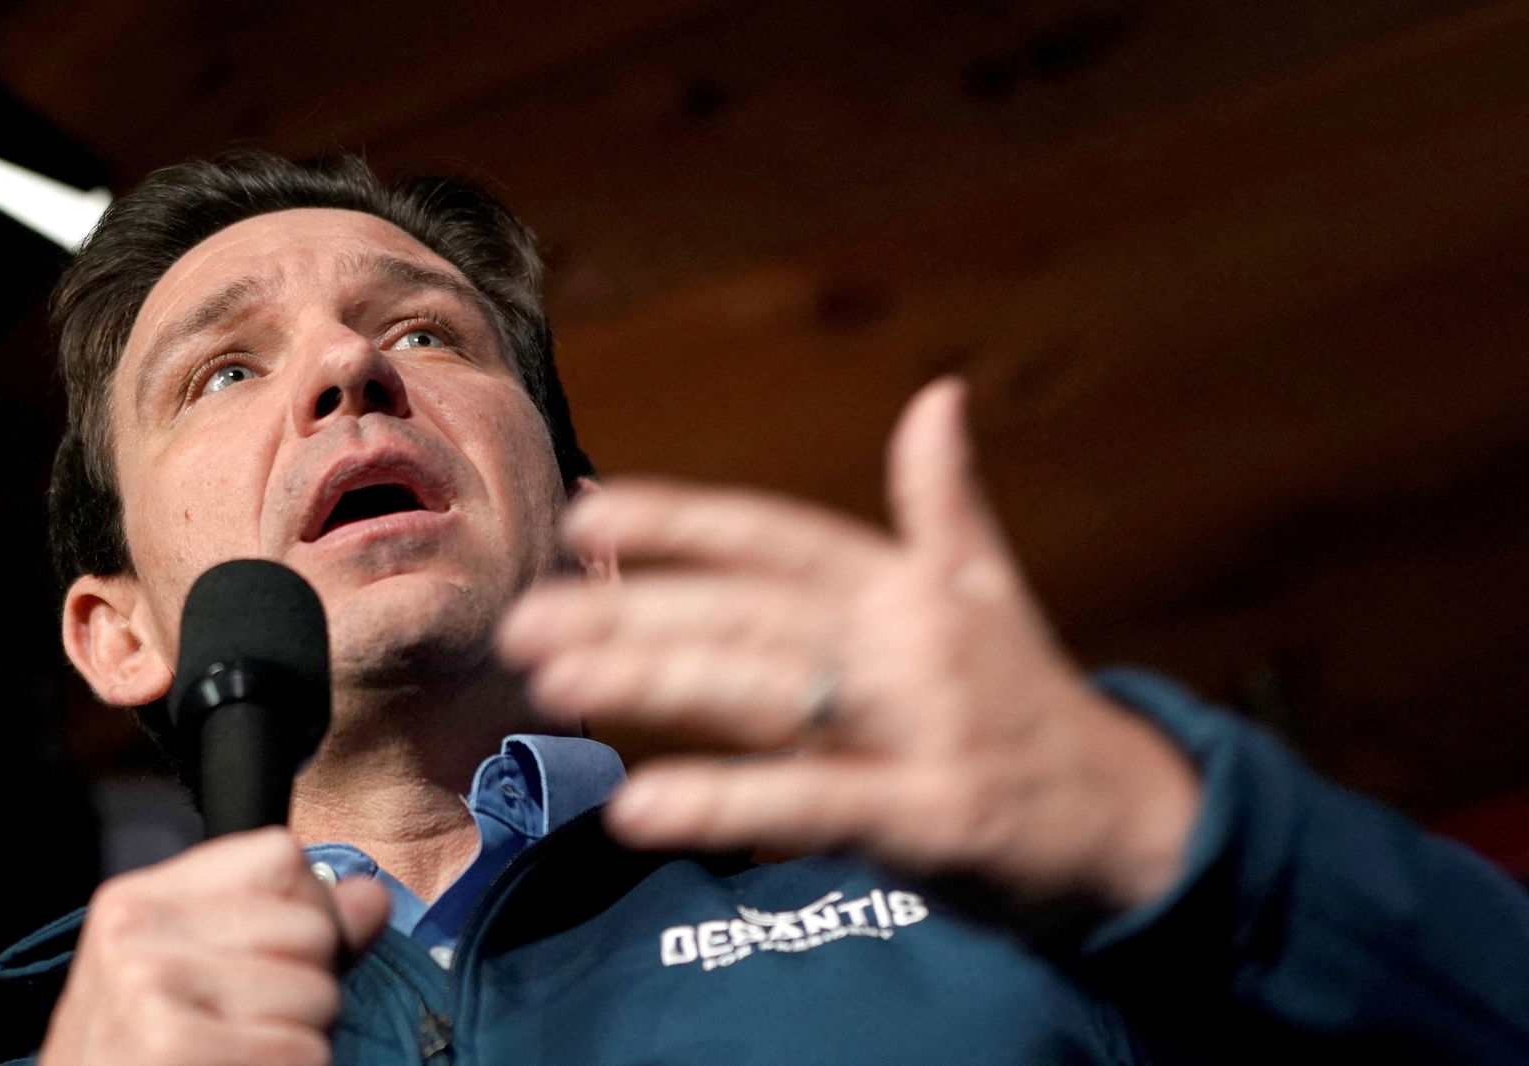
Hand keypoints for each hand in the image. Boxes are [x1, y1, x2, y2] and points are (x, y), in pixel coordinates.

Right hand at [39, 827, 388, 1065]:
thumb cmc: (146, 1062)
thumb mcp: (199, 983)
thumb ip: (291, 930)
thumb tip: (369, 895)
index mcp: (139, 900)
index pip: (282, 858)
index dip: (301, 916)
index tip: (259, 968)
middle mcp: (134, 930)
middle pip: (312, 929)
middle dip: (302, 988)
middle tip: (238, 1030)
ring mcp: (147, 987)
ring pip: (317, 993)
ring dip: (296, 1040)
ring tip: (232, 1055)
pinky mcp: (168, 1046)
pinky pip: (302, 1052)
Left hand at [499, 379, 1198, 913]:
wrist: (1134, 820)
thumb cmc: (1033, 703)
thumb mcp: (991, 593)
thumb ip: (946, 502)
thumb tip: (938, 397)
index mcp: (909, 584)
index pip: (778, 534)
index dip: (681, 518)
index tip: (587, 511)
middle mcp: (911, 639)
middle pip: (748, 610)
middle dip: (630, 609)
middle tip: (525, 618)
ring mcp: (924, 725)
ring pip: (767, 690)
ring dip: (655, 683)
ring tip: (556, 684)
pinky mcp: (935, 816)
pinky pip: (813, 801)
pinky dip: (725, 801)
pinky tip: (639, 805)